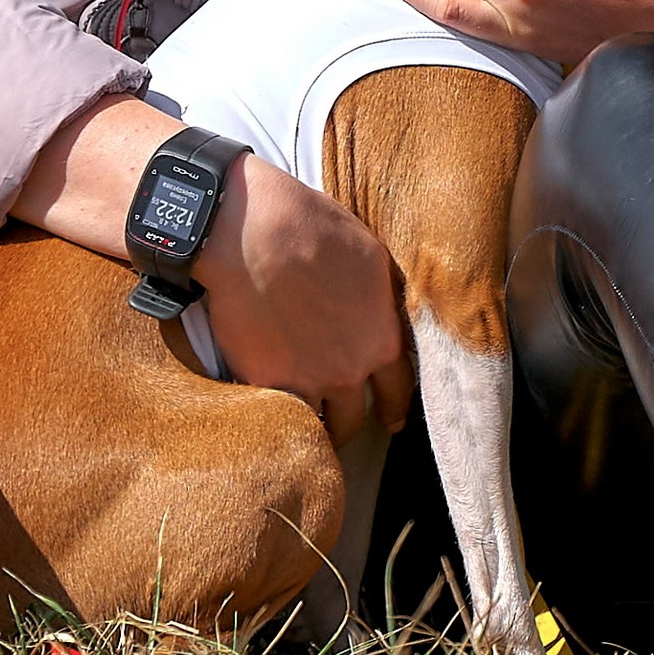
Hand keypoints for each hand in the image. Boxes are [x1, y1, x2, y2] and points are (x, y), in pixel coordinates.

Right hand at [12, 95, 411, 445]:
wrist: (254, 233)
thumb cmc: (314, 229)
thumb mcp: (371, 256)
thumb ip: (384, 298)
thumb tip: (390, 311)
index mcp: (382, 338)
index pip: (399, 390)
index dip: (395, 407)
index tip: (390, 420)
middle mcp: (350, 369)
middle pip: (356, 416)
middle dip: (350, 421)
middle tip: (341, 423)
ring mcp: (307, 380)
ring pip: (316, 424)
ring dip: (312, 425)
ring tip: (305, 425)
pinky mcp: (264, 381)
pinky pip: (276, 411)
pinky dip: (275, 414)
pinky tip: (270, 411)